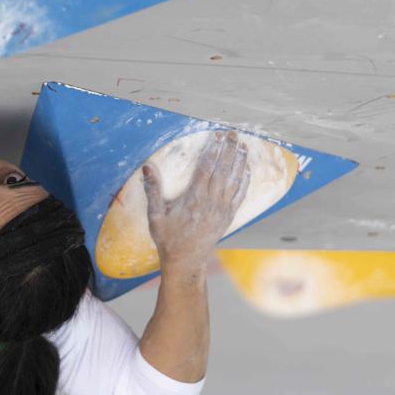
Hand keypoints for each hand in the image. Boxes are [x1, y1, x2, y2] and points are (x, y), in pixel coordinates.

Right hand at [142, 131, 250, 276]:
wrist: (185, 261)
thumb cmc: (168, 238)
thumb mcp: (155, 215)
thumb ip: (152, 190)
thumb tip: (147, 167)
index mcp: (194, 199)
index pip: (206, 168)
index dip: (212, 150)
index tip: (216, 136)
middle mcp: (211, 202)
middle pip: (223, 170)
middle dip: (228, 149)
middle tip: (232, 133)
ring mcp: (222, 210)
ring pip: (234, 180)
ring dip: (239, 161)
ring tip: (242, 145)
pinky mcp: (228, 217)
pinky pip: (240, 194)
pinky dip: (245, 180)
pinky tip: (247, 169)